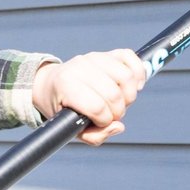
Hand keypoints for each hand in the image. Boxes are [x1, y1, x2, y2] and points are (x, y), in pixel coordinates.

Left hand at [33, 49, 147, 144]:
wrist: (50, 84)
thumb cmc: (62, 107)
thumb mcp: (69, 127)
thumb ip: (93, 136)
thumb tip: (118, 127)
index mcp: (65, 85)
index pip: (96, 106)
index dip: (104, 120)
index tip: (101, 122)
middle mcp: (80, 67)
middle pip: (114, 94)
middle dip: (118, 111)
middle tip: (112, 114)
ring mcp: (95, 57)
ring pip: (126, 77)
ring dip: (130, 96)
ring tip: (122, 102)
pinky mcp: (108, 53)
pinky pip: (131, 58)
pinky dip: (138, 73)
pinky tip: (134, 86)